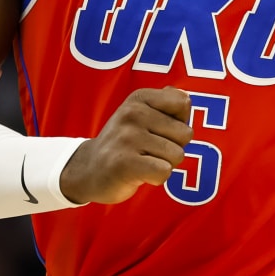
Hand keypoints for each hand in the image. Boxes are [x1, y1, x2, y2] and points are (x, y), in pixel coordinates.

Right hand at [59, 87, 192, 204]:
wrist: (89, 169)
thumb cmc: (125, 143)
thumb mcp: (141, 114)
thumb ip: (167, 104)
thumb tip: (186, 97)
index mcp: (139, 98)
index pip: (183, 103)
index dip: (178, 122)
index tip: (159, 130)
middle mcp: (132, 113)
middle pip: (185, 133)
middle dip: (174, 147)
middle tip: (150, 150)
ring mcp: (127, 138)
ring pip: (177, 155)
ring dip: (165, 164)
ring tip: (143, 161)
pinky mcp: (125, 163)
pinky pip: (164, 171)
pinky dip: (157, 178)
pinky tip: (140, 174)